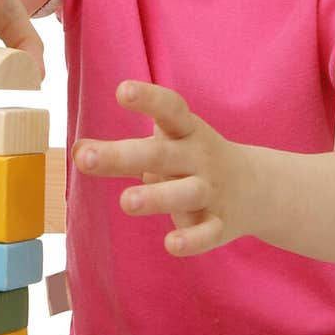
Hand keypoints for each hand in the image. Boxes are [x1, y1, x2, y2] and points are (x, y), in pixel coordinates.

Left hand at [71, 81, 250, 256]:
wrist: (256, 188)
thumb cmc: (192, 160)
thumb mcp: (165, 145)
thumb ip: (122, 152)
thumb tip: (77, 150)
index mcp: (186, 131)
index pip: (170, 109)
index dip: (148, 99)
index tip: (122, 90)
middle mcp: (199, 157)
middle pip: (162, 153)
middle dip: (123, 155)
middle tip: (83, 157)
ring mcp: (212, 190)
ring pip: (186, 193)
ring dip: (156, 197)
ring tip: (125, 202)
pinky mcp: (220, 224)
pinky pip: (208, 233)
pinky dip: (192, 240)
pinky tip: (171, 244)